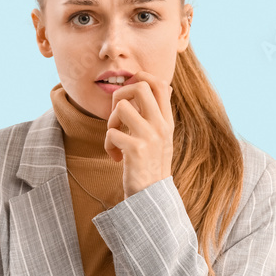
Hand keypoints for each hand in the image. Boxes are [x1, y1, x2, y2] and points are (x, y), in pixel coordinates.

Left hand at [104, 71, 174, 198]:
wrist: (151, 197)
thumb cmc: (151, 166)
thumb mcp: (163, 137)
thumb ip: (160, 114)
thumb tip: (166, 86)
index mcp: (167, 121)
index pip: (160, 84)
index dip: (142, 78)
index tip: (129, 91)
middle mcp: (161, 126)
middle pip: (140, 87)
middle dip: (121, 94)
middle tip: (117, 113)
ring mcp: (149, 137)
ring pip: (121, 107)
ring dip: (111, 122)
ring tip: (115, 137)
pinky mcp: (135, 149)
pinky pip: (111, 133)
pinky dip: (108, 145)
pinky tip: (116, 157)